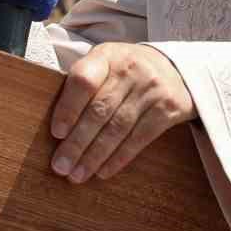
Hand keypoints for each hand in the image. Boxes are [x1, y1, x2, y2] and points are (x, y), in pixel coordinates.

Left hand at [48, 44, 195, 183]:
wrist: (174, 68)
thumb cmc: (126, 72)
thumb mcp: (104, 64)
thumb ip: (84, 86)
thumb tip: (58, 128)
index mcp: (107, 56)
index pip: (84, 81)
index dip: (69, 108)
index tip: (57, 133)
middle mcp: (130, 69)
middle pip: (99, 111)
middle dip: (77, 143)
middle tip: (61, 166)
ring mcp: (151, 89)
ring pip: (117, 128)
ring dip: (94, 156)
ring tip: (77, 174)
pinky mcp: (168, 109)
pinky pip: (139, 139)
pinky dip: (119, 158)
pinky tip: (103, 171)